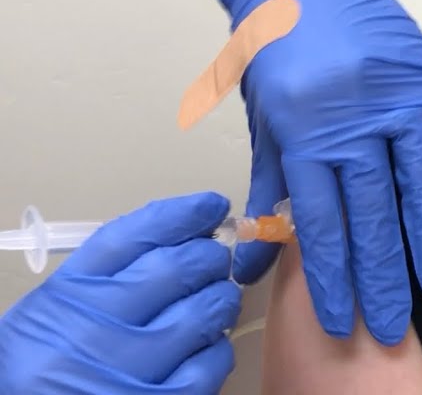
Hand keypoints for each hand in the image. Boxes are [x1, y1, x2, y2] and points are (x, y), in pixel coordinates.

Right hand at [0, 192, 240, 394]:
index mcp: (64, 299)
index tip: (211, 206)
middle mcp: (94, 332)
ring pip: (204, 311)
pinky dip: (217, 347)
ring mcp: (128, 371)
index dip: (181, 216)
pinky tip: (203, 346)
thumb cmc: (45, 365)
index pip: (131, 238)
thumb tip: (181, 241)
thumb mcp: (53, 313)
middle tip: (212, 260)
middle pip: (175, 268)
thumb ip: (106, 277)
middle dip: (208, 256)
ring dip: (220, 298)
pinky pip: (211, 362)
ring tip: (213, 300)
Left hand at [214, 0, 421, 346]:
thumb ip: (272, 186)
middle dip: (385, 275)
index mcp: (304, 129)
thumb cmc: (275, 47)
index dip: (336, 274)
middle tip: (394, 324)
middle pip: (375, 210)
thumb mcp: (264, 117)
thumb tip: (258, 259)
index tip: (345, 317)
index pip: (323, 219)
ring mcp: (397, 92)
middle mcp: (353, 114)